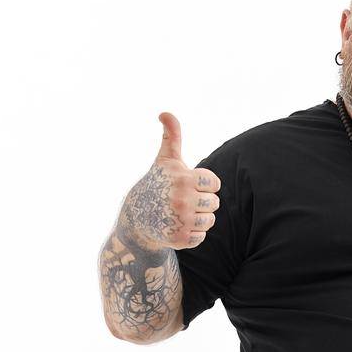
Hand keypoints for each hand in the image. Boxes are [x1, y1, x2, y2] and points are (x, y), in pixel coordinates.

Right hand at [121, 112, 222, 250]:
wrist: (137, 217)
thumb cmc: (156, 184)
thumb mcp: (165, 160)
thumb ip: (172, 136)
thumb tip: (165, 112)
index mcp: (184, 178)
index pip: (215, 184)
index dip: (204, 185)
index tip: (188, 185)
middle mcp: (182, 199)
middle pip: (214, 203)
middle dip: (202, 202)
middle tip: (182, 201)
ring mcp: (180, 220)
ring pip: (210, 221)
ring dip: (199, 218)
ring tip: (181, 213)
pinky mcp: (179, 239)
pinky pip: (201, 237)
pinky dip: (192, 234)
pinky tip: (176, 226)